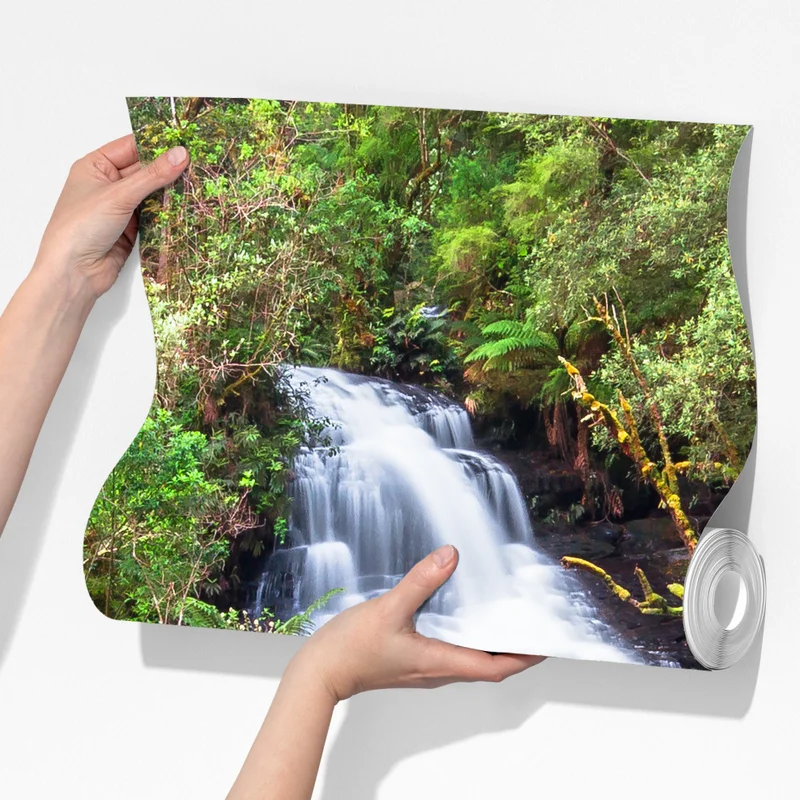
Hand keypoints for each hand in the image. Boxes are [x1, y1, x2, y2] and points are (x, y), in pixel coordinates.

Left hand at [34, 134, 189, 299]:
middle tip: (198, 163)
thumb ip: (152, 175)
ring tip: (198, 183)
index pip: (131, 147)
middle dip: (168, 170)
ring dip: (170, 193)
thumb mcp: (118, 195)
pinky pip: (154, 215)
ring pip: (152, 194)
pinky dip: (168, 213)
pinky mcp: (132, 228)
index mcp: (95, 166)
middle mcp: (108, 184)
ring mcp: (120, 207)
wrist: (74, 272)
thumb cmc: (81, 227)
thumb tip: (181, 154)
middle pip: (144, 170)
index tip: (185, 142)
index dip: (157, 144)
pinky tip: (186, 207)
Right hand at [288, 545, 543, 702]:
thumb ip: (421, 581)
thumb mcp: (389, 609)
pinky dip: (465, 637)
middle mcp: (436, 670)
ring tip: (504, 618)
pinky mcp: (411, 660)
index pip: (494, 667)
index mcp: (439, 662)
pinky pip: (450, 652)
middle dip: (513, 649)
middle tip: (531, 626)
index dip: (524, 657)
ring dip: (490, 643)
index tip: (545, 643)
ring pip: (469, 659)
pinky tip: (459, 615)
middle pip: (487, 665)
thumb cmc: (351, 649)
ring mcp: (423, 667)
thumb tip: (451, 557)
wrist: (320, 672)